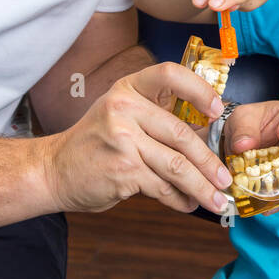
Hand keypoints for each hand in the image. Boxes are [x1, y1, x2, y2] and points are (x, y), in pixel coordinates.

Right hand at [40, 62, 232, 214]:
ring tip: (216, 200)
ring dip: (201, 187)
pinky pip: (162, 187)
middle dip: (209, 162)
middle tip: (225, 179)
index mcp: (128, 88)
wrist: (54, 170)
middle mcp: (124, 108)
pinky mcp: (123, 170)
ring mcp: (123, 139)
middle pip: (182, 135)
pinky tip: (187, 204)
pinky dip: (179, 199)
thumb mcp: (120, 116)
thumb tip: (206, 142)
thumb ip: (156, 120)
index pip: (170, 74)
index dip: (198, 89)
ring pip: (177, 166)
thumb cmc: (96, 144)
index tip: (217, 110)